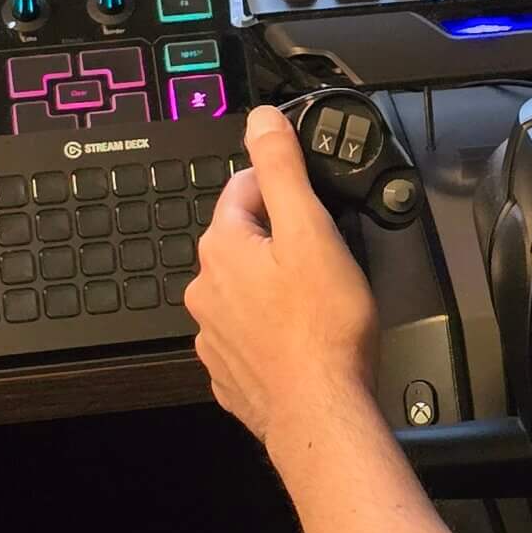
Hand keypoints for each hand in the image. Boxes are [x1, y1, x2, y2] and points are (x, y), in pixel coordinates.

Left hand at [185, 104, 379, 448]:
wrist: (320, 412)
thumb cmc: (323, 328)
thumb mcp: (311, 229)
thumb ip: (283, 169)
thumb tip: (262, 120)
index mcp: (223, 248)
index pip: (244, 187)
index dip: (285, 188)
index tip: (316, 206)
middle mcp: (206, 289)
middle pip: (243, 239)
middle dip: (280, 239)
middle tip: (325, 257)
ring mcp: (213, 334)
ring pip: (244, 288)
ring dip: (273, 286)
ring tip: (318, 302)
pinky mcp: (229, 371)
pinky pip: (248, 334)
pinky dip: (271, 330)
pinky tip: (302, 338)